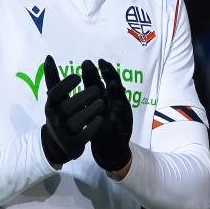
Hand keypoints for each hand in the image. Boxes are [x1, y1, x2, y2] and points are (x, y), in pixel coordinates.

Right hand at [40, 55, 104, 166]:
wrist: (58, 142)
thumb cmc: (59, 113)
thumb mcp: (55, 97)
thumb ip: (52, 78)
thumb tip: (48, 57)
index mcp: (51, 105)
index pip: (54, 93)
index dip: (65, 84)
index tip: (77, 77)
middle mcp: (54, 118)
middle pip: (67, 107)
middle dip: (83, 97)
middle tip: (97, 89)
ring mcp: (63, 132)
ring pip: (76, 121)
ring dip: (90, 111)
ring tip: (102, 102)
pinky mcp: (74, 143)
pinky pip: (83, 136)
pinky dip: (92, 128)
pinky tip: (102, 119)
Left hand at [79, 59, 132, 174]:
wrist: (109, 148)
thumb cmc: (101, 120)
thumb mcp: (96, 101)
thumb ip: (93, 84)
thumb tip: (87, 62)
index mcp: (112, 96)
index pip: (110, 79)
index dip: (106, 70)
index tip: (99, 60)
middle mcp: (119, 104)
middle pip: (116, 88)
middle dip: (111, 77)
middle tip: (105, 67)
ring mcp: (122, 117)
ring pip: (120, 103)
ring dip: (117, 94)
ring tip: (112, 84)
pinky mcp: (122, 131)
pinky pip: (120, 123)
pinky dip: (117, 117)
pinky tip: (113, 112)